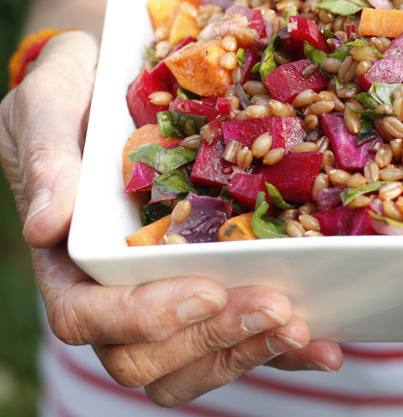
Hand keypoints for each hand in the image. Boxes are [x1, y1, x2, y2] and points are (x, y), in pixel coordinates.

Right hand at [0, 31, 341, 406]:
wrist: (114, 78)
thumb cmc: (73, 92)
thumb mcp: (48, 106)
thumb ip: (47, 159)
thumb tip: (46, 226)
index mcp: (68, 255)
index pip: (86, 313)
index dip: (144, 316)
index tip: (207, 291)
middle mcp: (114, 285)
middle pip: (148, 354)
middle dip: (214, 338)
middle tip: (277, 309)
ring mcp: (164, 285)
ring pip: (194, 356)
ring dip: (251, 351)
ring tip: (305, 331)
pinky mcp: (209, 274)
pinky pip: (235, 326)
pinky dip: (277, 344)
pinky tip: (324, 342)